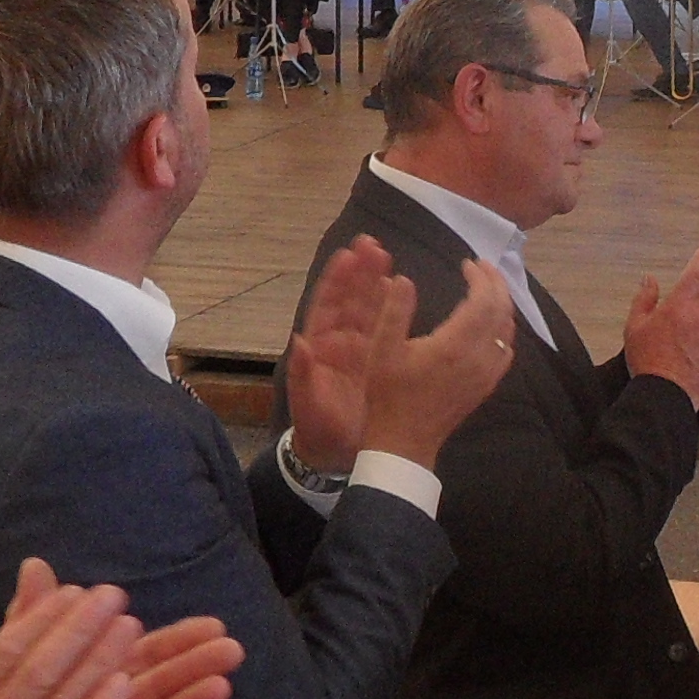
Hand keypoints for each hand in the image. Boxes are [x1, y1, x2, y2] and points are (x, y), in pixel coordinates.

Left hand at [284, 238, 400, 472]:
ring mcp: (361, 348)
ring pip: (368, 307)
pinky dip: (390, 307)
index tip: (347, 256)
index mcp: (319, 346)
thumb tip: (298, 342)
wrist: (338, 454)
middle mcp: (340, 341)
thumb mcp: (307, 403)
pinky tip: (400, 289)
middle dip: (359, 271)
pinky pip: (385, 328)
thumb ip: (302, 374)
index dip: (336, 280)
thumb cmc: (317, 428)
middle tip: (372, 244)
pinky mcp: (379, 358)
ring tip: (385, 255)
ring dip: (375, 281)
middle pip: (350, 298)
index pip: (327, 305)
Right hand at [362, 256, 521, 467]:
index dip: (481, 277)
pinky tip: (491, 325)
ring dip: (502, 304)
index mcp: (454, 344)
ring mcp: (486, 373)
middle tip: (482, 267)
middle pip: (502, 311)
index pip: (482, 300)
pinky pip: (506, 351)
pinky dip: (503, 329)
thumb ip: (395, 310)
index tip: (468, 263)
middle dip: (496, 284)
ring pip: (508, 331)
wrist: (404, 441)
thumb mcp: (382, 349)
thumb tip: (405, 279)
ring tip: (487, 289)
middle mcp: (478, 357)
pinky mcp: (486, 386)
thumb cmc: (389, 394)